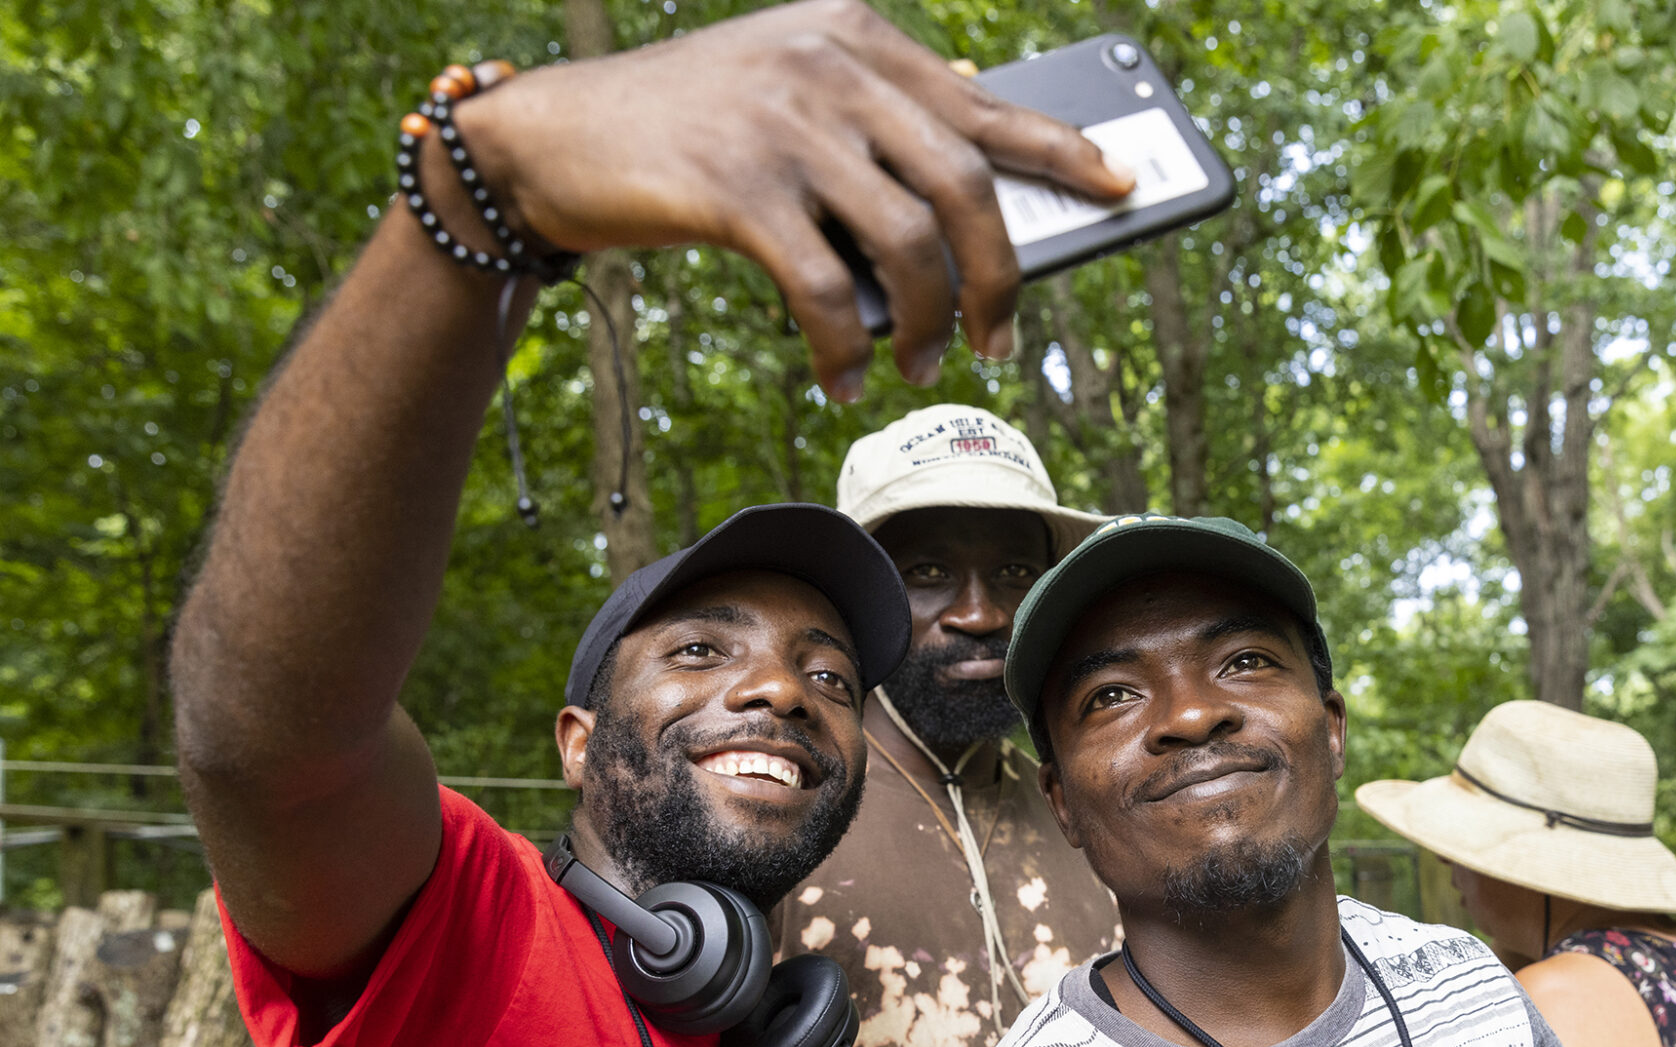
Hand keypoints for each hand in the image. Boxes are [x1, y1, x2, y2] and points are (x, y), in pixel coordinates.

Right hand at [458, 0, 1136, 397]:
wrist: (554, 138)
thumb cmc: (685, 128)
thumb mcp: (787, 87)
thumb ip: (875, 107)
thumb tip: (972, 129)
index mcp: (855, 38)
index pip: (985, 104)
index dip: (1061, 153)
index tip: (1118, 188)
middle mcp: (830, 69)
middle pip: (966, 185)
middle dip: (999, 279)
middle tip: (998, 339)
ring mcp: (785, 125)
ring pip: (909, 245)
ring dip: (928, 325)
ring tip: (922, 365)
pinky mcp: (737, 188)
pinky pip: (828, 291)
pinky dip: (845, 349)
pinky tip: (840, 377)